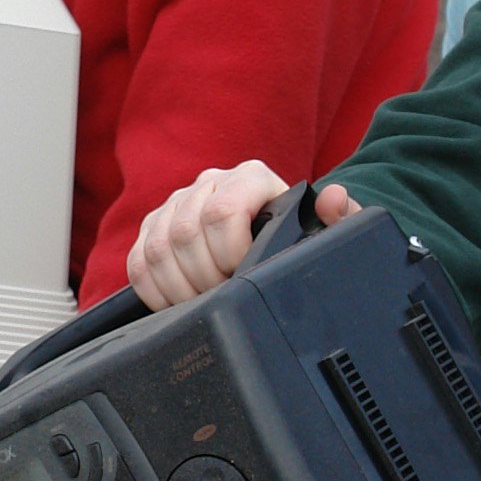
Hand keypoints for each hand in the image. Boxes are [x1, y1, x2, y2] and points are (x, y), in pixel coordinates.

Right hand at [125, 163, 363, 307]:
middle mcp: (212, 182)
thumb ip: (341, 218)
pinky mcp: (155, 225)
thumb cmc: (302, 238)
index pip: (221, 211)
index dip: (228, 253)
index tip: (242, 275)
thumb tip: (335, 200)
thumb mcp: (327, 232)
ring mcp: (179, 202)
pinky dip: (151, 287)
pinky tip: (175, 302)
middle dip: (204, 278)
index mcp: (252, 178)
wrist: (280, 239)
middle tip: (224, 296)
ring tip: (203, 302)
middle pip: (184, 232)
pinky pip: (138, 258)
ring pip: (158, 245)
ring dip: (177, 286)